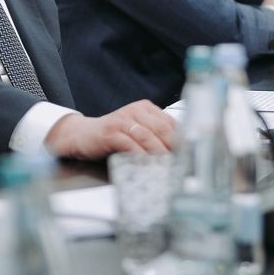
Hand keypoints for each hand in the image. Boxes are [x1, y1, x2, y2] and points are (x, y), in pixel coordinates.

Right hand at [45, 101, 176, 157]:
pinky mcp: (111, 132)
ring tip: (168, 166)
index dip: (183, 139)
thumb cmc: (112, 136)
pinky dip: (140, 155)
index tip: (191, 154)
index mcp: (146, 108)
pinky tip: (146, 164)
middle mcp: (136, 111)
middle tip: (184, 162)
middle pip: (162, 128)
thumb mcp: (137, 132)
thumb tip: (180, 152)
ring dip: (159, 152)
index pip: (171, 123)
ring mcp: (123, 120)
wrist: (81, 135)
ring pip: (147, 136)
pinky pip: (129, 144)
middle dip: (174, 147)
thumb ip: (155, 137)